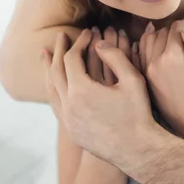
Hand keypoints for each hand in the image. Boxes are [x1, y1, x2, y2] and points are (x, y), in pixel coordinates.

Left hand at [43, 29, 164, 176]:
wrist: (136, 150)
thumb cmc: (138, 113)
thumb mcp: (132, 79)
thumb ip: (115, 56)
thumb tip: (99, 43)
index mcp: (81, 90)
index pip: (71, 58)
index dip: (79, 42)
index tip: (87, 33)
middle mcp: (68, 105)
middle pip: (55, 71)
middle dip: (58, 50)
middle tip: (61, 35)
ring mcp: (67, 119)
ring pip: (50, 88)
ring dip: (48, 69)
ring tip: (46, 55)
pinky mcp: (70, 130)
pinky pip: (55, 103)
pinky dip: (52, 87)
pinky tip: (54, 82)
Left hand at [138, 20, 183, 141]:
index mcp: (171, 59)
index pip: (176, 28)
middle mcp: (154, 63)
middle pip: (161, 32)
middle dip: (176, 28)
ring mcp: (147, 72)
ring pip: (147, 40)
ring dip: (160, 34)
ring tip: (175, 37)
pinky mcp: (145, 79)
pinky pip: (140, 53)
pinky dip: (147, 44)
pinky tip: (156, 43)